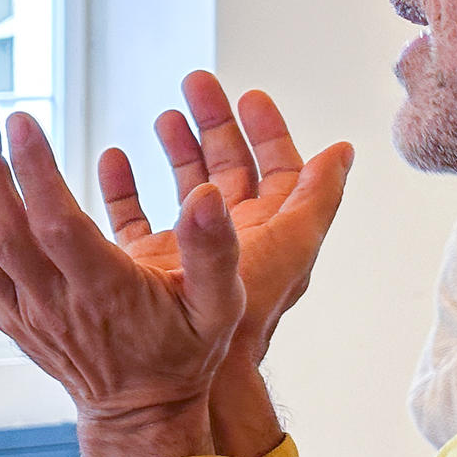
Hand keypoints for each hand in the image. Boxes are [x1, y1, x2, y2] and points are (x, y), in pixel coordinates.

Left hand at [0, 91, 242, 456]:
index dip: (34, 172)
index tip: (21, 119)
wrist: (137, 411)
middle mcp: (48, 300)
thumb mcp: (221, 306)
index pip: (56, 226)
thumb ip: (214, 250)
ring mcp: (14, 307)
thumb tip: (209, 194)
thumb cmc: (183, 351)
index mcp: (103, 289)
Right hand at [99, 72, 352, 370]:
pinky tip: (114, 158)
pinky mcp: (148, 270)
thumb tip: (342, 150)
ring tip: (162, 115)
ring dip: (178, 148)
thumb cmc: (241, 316)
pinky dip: (126, 187)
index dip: (264, 129)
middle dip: (215, 123)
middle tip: (195, 81)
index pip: (274, 168)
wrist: (191, 375)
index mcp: (269, 233)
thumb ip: (318, 198)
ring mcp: (189, 255)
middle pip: (229, 168)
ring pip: (188, 188)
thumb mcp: (289, 246)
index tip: (247, 93)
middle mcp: (232, 241)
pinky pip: (136, 219)